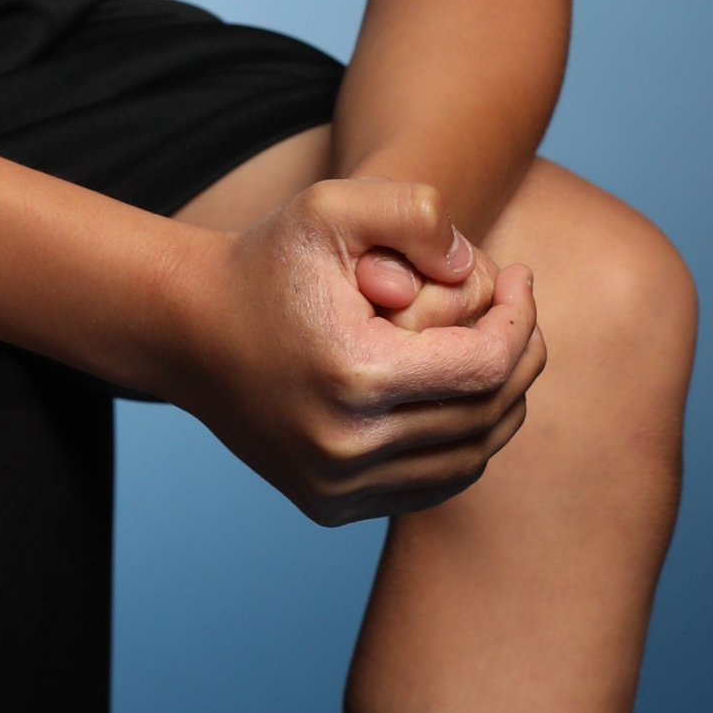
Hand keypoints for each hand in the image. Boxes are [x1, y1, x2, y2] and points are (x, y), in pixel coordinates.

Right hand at [163, 179, 544, 524]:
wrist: (190, 327)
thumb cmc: (265, 260)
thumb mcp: (329, 205)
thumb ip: (411, 210)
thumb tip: (475, 266)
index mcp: (355, 375)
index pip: (485, 365)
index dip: (521, 320)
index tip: (522, 276)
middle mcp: (349, 447)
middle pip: (485, 416)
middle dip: (520, 356)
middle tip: (521, 310)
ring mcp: (339, 487)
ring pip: (467, 459)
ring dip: (498, 403)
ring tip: (498, 348)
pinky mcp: (331, 506)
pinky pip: (429, 486)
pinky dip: (462, 443)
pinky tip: (459, 391)